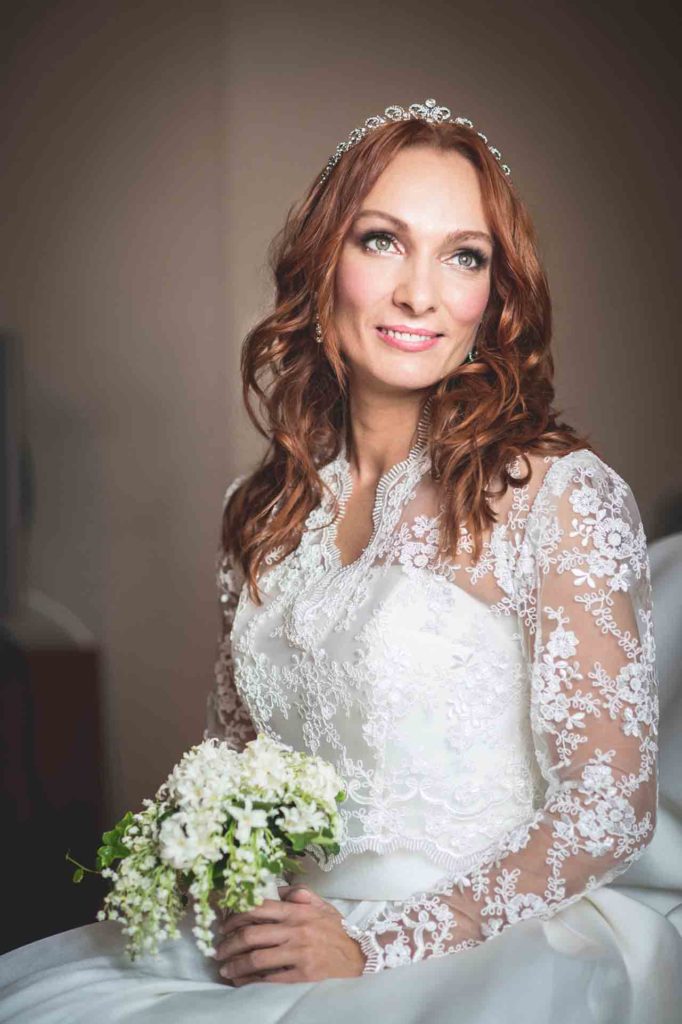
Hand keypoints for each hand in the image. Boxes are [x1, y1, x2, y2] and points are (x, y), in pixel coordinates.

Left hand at [215, 884, 366, 985]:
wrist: (362, 959)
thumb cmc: (338, 934)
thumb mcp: (323, 907)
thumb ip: (300, 894)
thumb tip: (278, 888)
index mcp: (298, 911)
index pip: (258, 907)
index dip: (234, 916)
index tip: (222, 925)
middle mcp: (297, 929)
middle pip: (251, 934)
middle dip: (228, 943)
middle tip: (217, 951)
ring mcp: (299, 953)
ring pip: (256, 958)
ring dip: (234, 964)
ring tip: (225, 969)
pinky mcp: (302, 976)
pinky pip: (268, 979)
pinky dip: (250, 981)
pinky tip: (241, 982)